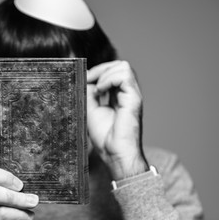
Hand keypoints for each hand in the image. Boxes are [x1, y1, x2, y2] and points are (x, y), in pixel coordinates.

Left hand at [87, 60, 148, 180]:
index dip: (97, 72)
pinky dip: (109, 78)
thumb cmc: (105, 138)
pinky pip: (125, 76)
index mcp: (118, 96)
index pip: (112, 72)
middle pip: (119, 65)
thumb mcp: (91, 110)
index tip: (83, 80)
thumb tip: (85, 78)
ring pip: (124, 66)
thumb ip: (89, 93)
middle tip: (88, 80)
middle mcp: (127, 94)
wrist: (114, 153)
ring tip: (97, 89)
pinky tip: (101, 90)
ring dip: (105, 73)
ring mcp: (132, 95)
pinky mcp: (135, 99)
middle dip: (101, 68)